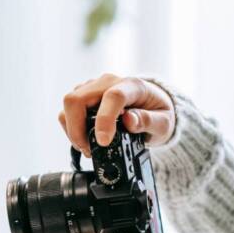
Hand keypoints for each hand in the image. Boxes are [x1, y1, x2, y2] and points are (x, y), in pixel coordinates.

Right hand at [59, 73, 175, 156]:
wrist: (154, 106)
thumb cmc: (159, 112)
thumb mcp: (164, 122)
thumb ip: (149, 121)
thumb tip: (129, 121)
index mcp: (132, 86)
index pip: (113, 97)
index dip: (104, 120)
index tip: (103, 142)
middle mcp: (109, 82)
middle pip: (78, 98)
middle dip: (77, 129)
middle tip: (89, 150)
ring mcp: (94, 87)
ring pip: (70, 104)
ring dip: (73, 130)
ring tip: (88, 148)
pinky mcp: (85, 95)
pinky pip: (69, 109)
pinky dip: (72, 127)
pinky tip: (85, 140)